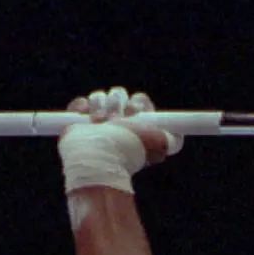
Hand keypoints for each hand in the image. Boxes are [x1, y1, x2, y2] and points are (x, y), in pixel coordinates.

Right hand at [65, 86, 181, 162]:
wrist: (99, 159)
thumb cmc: (128, 151)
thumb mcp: (158, 144)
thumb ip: (172, 140)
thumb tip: (177, 136)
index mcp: (136, 125)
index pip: (139, 101)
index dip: (138, 103)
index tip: (136, 111)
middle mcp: (117, 122)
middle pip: (118, 95)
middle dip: (118, 104)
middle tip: (117, 120)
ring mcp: (95, 121)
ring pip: (99, 96)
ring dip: (100, 106)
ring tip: (100, 122)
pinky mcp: (76, 122)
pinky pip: (79, 104)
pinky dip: (82, 108)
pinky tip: (86, 119)